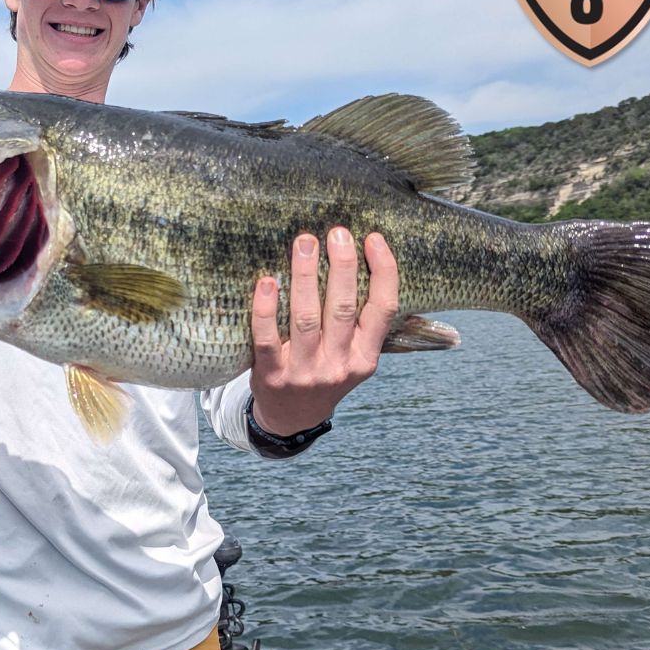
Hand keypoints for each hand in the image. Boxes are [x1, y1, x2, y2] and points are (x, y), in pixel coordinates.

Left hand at [249, 228, 398, 435]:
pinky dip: (266, 309)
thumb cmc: (323, 371)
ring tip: (304, 243)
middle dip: (342, 267)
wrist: (291, 417)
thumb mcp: (353, 355)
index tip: (374, 239)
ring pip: (307, 318)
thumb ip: (358, 319)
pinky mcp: (271, 376)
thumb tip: (356, 255)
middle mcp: (339, 364)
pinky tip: (267, 282)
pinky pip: (267, 338)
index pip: (384, 309)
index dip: (384, 272)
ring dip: (305, 277)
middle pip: (344, 309)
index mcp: (365, 356)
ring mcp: (305, 372)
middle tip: (338, 232)